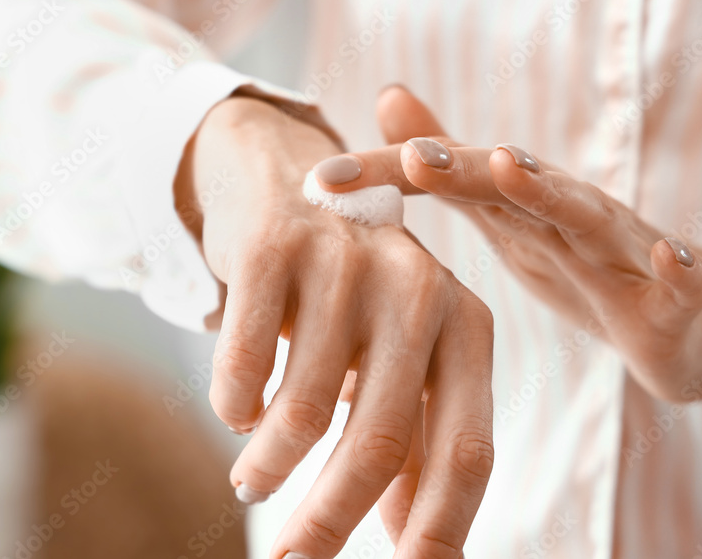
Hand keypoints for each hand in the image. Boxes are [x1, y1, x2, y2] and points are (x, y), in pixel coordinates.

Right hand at [176, 95, 494, 558]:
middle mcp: (418, 286)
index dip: (441, 529)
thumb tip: (412, 535)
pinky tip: (235, 411)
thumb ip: (414, 436)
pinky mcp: (274, 245)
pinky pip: (245, 364)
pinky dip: (233, 406)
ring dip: (268, 466)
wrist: (283, 177)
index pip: (467, 448)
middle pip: (380, 440)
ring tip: (252, 478)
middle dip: (328, 521)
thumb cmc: (348, 288)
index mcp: (465, 322)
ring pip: (303, 409)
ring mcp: (345, 261)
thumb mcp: (397, 353)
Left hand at [313, 86, 701, 408]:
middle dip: (461, 167)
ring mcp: (622, 251)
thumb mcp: (504, 216)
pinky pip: (682, 280)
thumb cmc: (581, 263)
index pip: (444, 180)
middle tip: (412, 157)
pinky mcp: (677, 297)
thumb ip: (449, 168)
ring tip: (510, 168)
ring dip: (550, 191)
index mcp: (517, 207)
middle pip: (510, 186)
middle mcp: (565, 215)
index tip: (321, 179)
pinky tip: (668, 258)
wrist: (686, 318)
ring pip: (588, 216)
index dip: (385, 176)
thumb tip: (386, 98)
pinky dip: (678, 268)